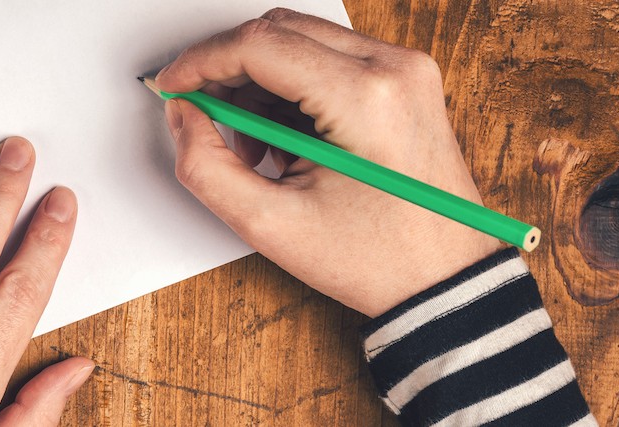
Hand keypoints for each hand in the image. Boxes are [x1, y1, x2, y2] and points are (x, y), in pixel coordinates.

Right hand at [156, 8, 502, 316]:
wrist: (445, 281)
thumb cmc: (376, 260)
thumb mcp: (271, 225)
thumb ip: (206, 166)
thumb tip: (183, 116)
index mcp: (365, 98)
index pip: (259, 44)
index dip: (201, 62)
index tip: (172, 87)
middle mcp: (393, 68)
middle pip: (279, 31)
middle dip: (228, 68)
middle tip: (202, 116)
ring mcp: (406, 70)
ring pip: (302, 40)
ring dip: (261, 82)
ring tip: (255, 147)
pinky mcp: (406, 81)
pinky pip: (331, 59)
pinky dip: (293, 89)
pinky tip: (287, 141)